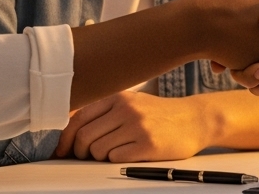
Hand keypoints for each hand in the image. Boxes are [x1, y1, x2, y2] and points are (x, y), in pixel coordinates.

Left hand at [55, 92, 206, 162]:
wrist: (196, 119)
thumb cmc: (161, 114)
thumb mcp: (132, 103)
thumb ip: (104, 111)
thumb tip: (70, 127)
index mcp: (118, 97)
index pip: (78, 117)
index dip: (66, 137)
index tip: (62, 150)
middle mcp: (126, 109)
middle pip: (84, 136)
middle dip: (80, 152)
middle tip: (85, 157)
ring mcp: (137, 126)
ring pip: (98, 150)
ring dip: (99, 157)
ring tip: (113, 153)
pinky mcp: (147, 145)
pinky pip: (116, 159)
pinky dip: (116, 161)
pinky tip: (128, 154)